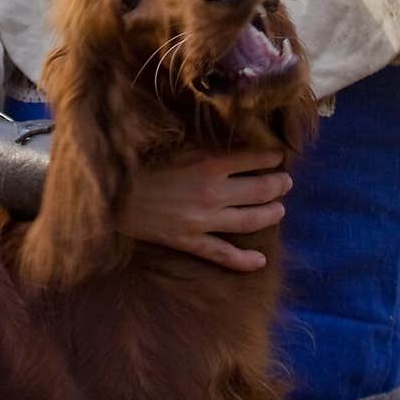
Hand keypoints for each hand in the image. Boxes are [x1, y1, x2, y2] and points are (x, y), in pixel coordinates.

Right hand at [116, 147, 292, 271]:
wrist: (112, 195)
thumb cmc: (142, 163)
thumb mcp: (177, 145)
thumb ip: (205, 143)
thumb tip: (231, 138)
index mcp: (209, 164)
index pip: (253, 159)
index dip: (271, 157)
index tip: (278, 156)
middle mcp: (212, 193)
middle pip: (259, 190)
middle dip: (278, 185)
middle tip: (287, 182)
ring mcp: (203, 221)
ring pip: (249, 221)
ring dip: (270, 215)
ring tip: (281, 210)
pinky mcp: (190, 241)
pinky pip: (222, 254)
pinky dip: (244, 260)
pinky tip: (260, 261)